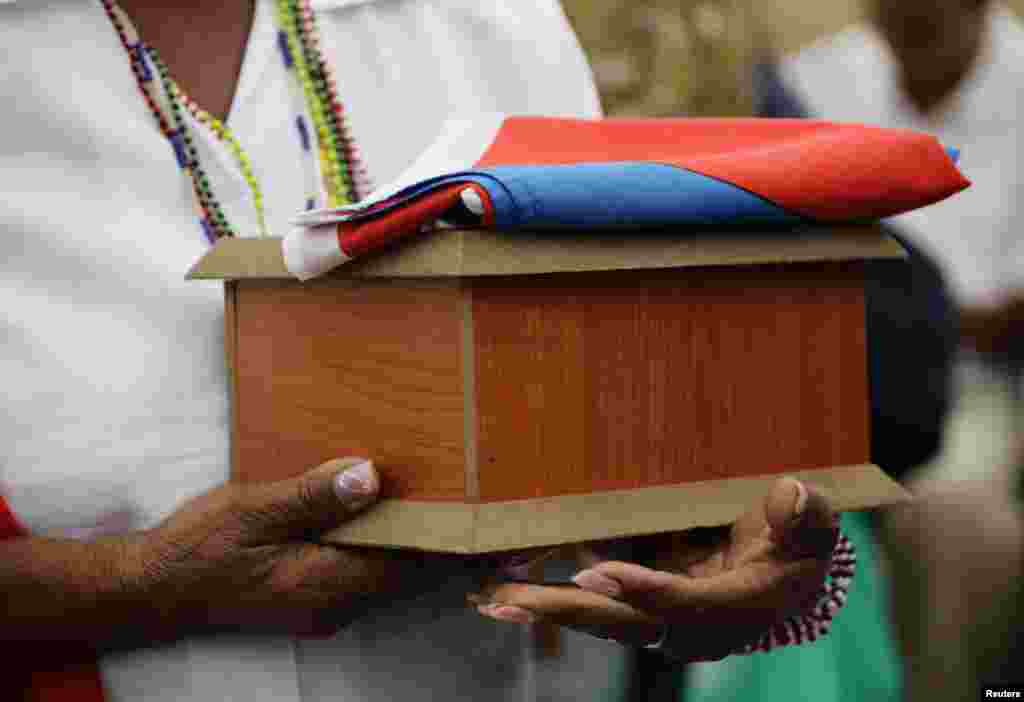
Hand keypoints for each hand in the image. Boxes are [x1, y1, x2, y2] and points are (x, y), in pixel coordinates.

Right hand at [125, 458, 467, 639]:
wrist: (156, 588)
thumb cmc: (200, 547)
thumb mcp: (253, 509)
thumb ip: (312, 496)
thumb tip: (370, 476)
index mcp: (327, 581)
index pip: (411, 566)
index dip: (453, 547)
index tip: (493, 528)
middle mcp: (335, 602)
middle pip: (408, 575)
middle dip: (444, 545)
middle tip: (483, 509)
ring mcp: (324, 606)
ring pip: (389, 577)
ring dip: (418, 548)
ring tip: (451, 509)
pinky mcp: (312, 598)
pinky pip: (366, 576)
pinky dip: (388, 551)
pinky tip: (392, 521)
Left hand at [473, 477, 836, 661]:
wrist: (789, 583)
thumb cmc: (801, 549)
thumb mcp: (814, 530)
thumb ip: (805, 517)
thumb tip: (793, 496)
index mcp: (738, 607)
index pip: (684, 605)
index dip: (642, 591)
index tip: (593, 573)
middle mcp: (695, 628)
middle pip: (625, 623)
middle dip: (566, 612)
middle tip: (508, 601)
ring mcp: (668, 626)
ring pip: (603, 622)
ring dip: (547, 611)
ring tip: (492, 601)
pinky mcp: (648, 616)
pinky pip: (598, 612)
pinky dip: (554, 603)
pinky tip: (508, 596)